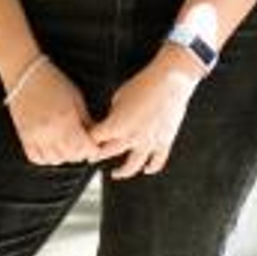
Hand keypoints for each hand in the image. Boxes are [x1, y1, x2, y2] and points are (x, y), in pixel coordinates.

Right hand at [5, 58, 100, 166]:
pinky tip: (52, 149)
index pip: (84, 147)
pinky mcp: (24, 137)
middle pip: (71, 156)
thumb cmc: (51, 81)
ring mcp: (35, 136)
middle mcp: (49, 131)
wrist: (25, 75)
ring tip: (67, 146)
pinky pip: (36, 158)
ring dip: (64, 156)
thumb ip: (86, 120)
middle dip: (80, 153)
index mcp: (65, 119)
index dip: (92, 149)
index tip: (94, 146)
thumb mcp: (76, 98)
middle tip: (83, 145)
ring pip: (54, 160)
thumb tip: (94, 135)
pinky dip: (46, 158)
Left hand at [89, 51, 203, 179]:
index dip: (88, 139)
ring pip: (133, 166)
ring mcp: (149, 142)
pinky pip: (158, 161)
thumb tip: (113, 120)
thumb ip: (114, 113)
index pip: (96, 138)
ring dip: (122, 172)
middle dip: (98, 155)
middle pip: (109, 153)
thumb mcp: (120, 96)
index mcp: (117, 124)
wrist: (171, 81)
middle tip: (92, 158)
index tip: (85, 140)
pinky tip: (146, 169)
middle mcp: (131, 137)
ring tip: (115, 174)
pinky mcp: (164, 141)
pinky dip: (152, 168)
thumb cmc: (144, 84)